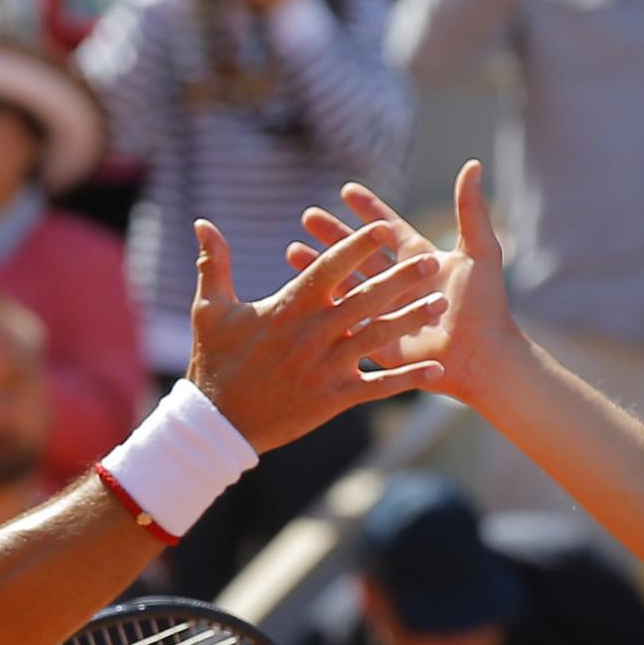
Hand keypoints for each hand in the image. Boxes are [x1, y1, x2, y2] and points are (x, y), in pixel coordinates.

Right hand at [184, 214, 446, 451]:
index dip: (358, 246)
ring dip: (412, 320)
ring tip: (441, 305)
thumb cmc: (214, 361)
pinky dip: (406, 379)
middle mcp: (314, 333)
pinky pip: (377, 386)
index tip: (384, 228)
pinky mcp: (334, 397)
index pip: (330, 268)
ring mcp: (327, 366)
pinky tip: (435, 371)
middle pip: (365, 298)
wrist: (219, 421)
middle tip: (431, 261)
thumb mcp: (211, 309)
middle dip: (400, 279)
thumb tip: (202, 223)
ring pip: (378, 337)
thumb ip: (214, 264)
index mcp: (289, 306)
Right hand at [291, 159, 527, 407]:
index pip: (388, 229)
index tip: (346, 190)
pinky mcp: (377, 340)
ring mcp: (386, 312)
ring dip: (319, 268)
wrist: (483, 359)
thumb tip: (473, 164)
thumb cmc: (486, 306)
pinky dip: (323, 308)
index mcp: (419, 260)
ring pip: (346, 285)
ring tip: (291, 250)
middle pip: (360, 253)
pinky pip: (346, 321)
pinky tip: (299, 295)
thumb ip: (471, 210)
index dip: (369, 209)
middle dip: (333, 234)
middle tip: (307, 216)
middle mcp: (399, 285)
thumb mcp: (480, 252)